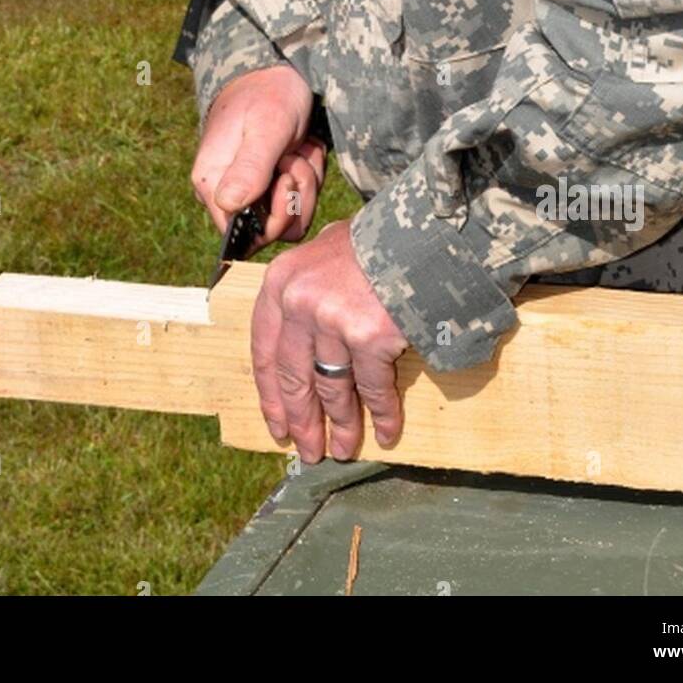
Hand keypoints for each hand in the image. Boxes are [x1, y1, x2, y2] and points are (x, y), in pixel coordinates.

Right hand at [192, 65, 326, 251]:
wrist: (277, 71)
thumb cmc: (267, 94)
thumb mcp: (266, 127)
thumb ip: (250, 167)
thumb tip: (230, 205)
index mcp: (211, 183)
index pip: (242, 233)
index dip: (274, 215)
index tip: (285, 175)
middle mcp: (226, 194)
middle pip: (271, 229)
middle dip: (295, 193)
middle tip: (294, 154)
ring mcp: (250, 191)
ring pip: (290, 218)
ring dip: (306, 183)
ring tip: (299, 148)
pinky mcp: (270, 186)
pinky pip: (299, 203)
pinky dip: (310, 177)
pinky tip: (304, 150)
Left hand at [251, 220, 407, 462]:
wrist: (417, 232)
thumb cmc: (372, 240)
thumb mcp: (323, 252)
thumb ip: (306, 288)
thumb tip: (300, 332)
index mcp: (280, 283)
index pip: (265, 351)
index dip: (271, 395)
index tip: (278, 426)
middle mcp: (299, 304)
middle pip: (294, 377)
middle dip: (302, 420)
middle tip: (309, 451)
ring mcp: (333, 321)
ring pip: (332, 387)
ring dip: (341, 424)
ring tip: (344, 449)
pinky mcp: (369, 335)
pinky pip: (374, 386)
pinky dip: (382, 414)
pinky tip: (387, 432)